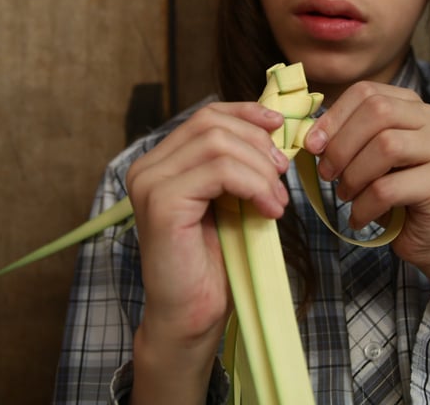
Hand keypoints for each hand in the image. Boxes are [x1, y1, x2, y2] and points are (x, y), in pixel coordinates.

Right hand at [125, 102, 288, 345]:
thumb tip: (274, 129)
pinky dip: (254, 185)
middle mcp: (147, 168)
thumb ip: (237, 165)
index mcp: (160, 163)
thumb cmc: (213, 264)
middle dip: (258, 145)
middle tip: (282, 178)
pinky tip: (269, 210)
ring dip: (260, 169)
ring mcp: (150, 184)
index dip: (246, 114)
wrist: (192, 317)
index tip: (280, 127)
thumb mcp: (230, 200)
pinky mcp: (162, 203)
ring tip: (277, 201)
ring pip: (218, 143)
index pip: (205, 116)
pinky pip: (220, 171)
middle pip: (212, 124)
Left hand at [304, 81, 429, 270]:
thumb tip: (310, 135)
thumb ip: (342, 138)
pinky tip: (357, 218)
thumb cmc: (390, 192)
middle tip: (327, 174)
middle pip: (378, 111)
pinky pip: (389, 188)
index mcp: (411, 105)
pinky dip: (363, 206)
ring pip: (386, 146)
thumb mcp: (363, 157)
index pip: (366, 92)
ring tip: (344, 196)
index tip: (312, 146)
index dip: (334, 117)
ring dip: (353, 176)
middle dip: (342, 145)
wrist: (426, 233)